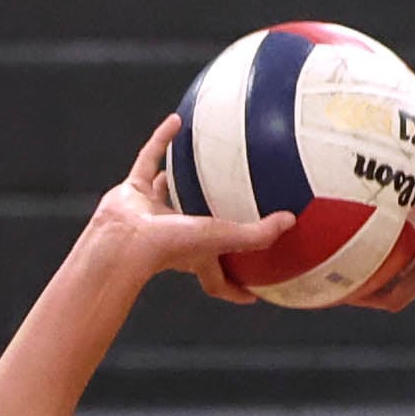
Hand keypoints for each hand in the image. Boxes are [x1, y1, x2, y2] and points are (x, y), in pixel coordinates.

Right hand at [90, 116, 295, 302]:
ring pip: (167, 193)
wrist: (125, 240)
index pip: (218, 280)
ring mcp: (151, 213)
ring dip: (178, 180)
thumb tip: (289, 222)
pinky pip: (149, 159)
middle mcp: (174, 236)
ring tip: (194, 162)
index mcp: (195, 257)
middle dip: (208, 226)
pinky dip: (162, 140)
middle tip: (223, 210)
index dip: (235, 288)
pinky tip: (176, 122)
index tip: (253, 293)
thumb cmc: (170, 246)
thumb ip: (258, 234)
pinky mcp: (133, 191)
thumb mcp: (223, 238)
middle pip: (194, 233)